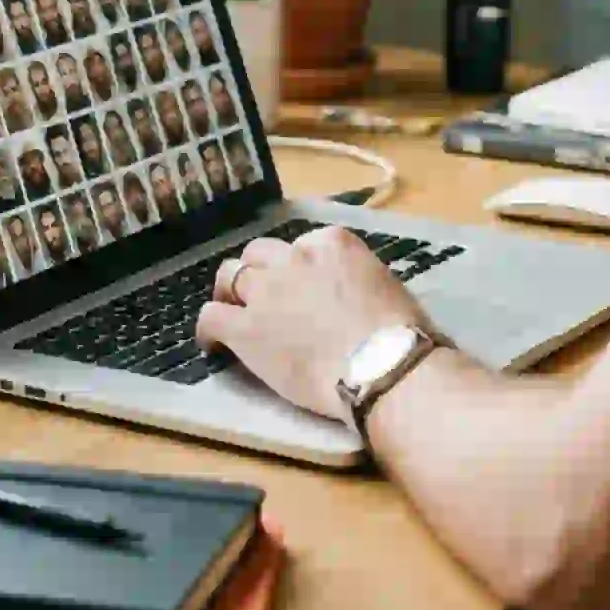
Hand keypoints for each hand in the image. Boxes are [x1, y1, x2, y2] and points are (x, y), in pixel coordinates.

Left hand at [195, 227, 429, 419]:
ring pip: (230, 275)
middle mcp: (294, 257)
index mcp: (331, 243)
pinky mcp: (246, 328)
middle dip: (259, 273)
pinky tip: (213, 344)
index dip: (298, 269)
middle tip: (264, 300)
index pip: (302, 246)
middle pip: (260, 254)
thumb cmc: (400, 332)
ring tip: (233, 314)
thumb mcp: (384, 284)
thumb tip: (352, 296)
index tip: (303, 289)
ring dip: (231, 292)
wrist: (383, 365)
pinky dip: (208, 329)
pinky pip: (211, 316)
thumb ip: (356, 279)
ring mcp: (266, 291)